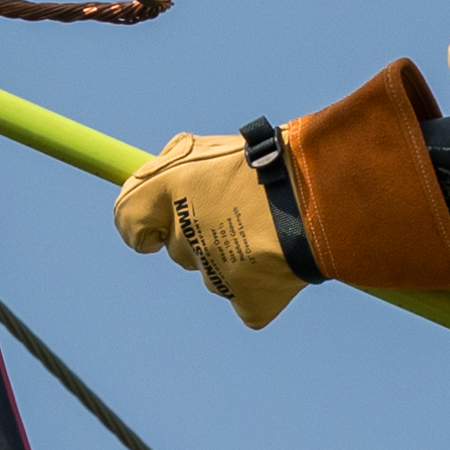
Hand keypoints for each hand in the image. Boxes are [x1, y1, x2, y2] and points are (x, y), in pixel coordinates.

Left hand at [112, 130, 309, 330]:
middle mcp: (184, 235)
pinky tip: (278, 259)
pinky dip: (259, 285)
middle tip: (238, 213)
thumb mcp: (215, 148)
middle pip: (179, 247)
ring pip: (214, 272)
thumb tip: (160, 181)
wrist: (322, 193)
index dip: (142, 225)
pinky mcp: (246, 300)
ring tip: (267, 229)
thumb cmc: (271, 164)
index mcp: (168, 191)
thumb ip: (176, 163)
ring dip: (232, 257)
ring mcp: (215, 274)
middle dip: (201, 235)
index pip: (127, 220)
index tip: (155, 228)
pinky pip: (245, 298)